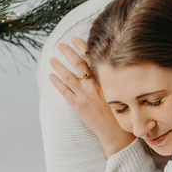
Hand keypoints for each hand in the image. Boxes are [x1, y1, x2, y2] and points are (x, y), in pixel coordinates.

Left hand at [49, 36, 134, 157]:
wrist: (116, 132)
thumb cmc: (121, 111)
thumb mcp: (119, 91)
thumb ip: (111, 78)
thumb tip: (106, 65)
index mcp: (105, 80)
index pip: (91, 59)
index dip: (82, 47)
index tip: (75, 38)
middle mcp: (93, 86)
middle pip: (78, 65)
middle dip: (68, 53)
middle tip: (61, 45)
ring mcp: (84, 96)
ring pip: (68, 77)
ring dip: (59, 66)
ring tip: (52, 59)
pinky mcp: (78, 106)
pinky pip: (64, 92)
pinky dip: (57, 83)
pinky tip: (51, 76)